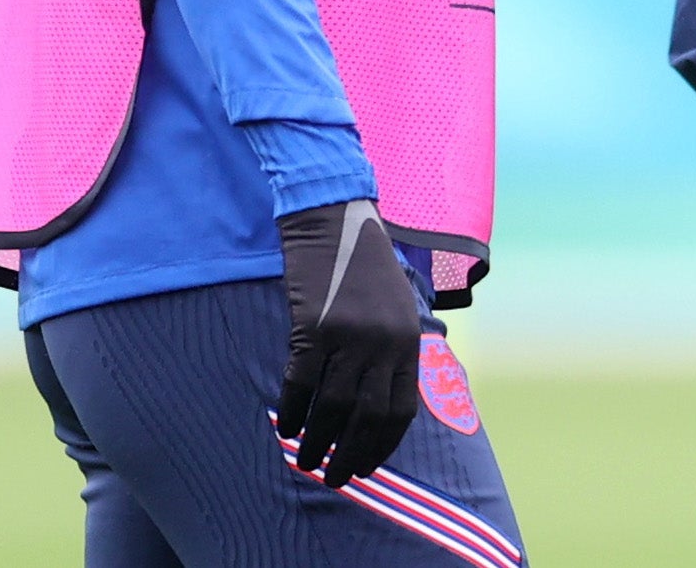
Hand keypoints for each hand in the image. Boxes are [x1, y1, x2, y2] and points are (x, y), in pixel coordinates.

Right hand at [274, 199, 421, 485]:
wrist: (334, 215)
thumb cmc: (363, 263)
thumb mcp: (395, 305)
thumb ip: (393, 348)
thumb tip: (378, 401)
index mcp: (408, 339)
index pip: (400, 411)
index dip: (381, 446)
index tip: (366, 468)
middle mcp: (384, 341)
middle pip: (367, 417)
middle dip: (351, 456)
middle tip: (334, 480)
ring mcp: (350, 334)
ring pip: (333, 407)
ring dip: (319, 443)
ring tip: (306, 463)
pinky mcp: (315, 325)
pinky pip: (301, 382)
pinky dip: (293, 411)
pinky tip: (287, 428)